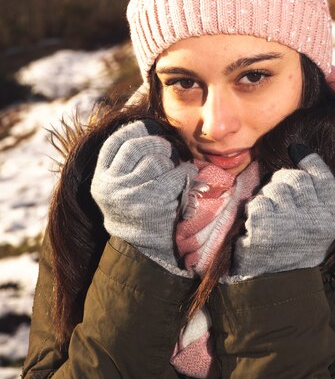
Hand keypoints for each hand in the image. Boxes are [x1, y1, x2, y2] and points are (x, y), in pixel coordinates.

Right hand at [90, 119, 196, 270]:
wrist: (142, 250)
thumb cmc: (135, 211)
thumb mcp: (117, 188)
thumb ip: (123, 164)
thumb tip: (143, 129)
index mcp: (101, 180)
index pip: (113, 144)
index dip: (131, 130)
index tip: (145, 127)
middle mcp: (112, 186)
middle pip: (135, 147)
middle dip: (155, 143)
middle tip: (166, 148)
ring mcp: (131, 194)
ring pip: (155, 160)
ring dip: (171, 160)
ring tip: (176, 166)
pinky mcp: (154, 202)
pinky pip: (174, 175)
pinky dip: (185, 172)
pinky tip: (188, 174)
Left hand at [231, 145, 334, 277]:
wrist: (274, 284)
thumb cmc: (292, 249)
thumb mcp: (314, 227)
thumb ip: (312, 197)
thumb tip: (301, 153)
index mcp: (328, 220)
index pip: (323, 179)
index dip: (310, 160)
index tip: (298, 150)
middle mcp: (312, 221)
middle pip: (295, 179)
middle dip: (281, 181)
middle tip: (277, 197)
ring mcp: (289, 224)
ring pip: (274, 188)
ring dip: (266, 198)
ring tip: (268, 217)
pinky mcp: (265, 228)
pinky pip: (257, 202)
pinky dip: (253, 211)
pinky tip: (257, 226)